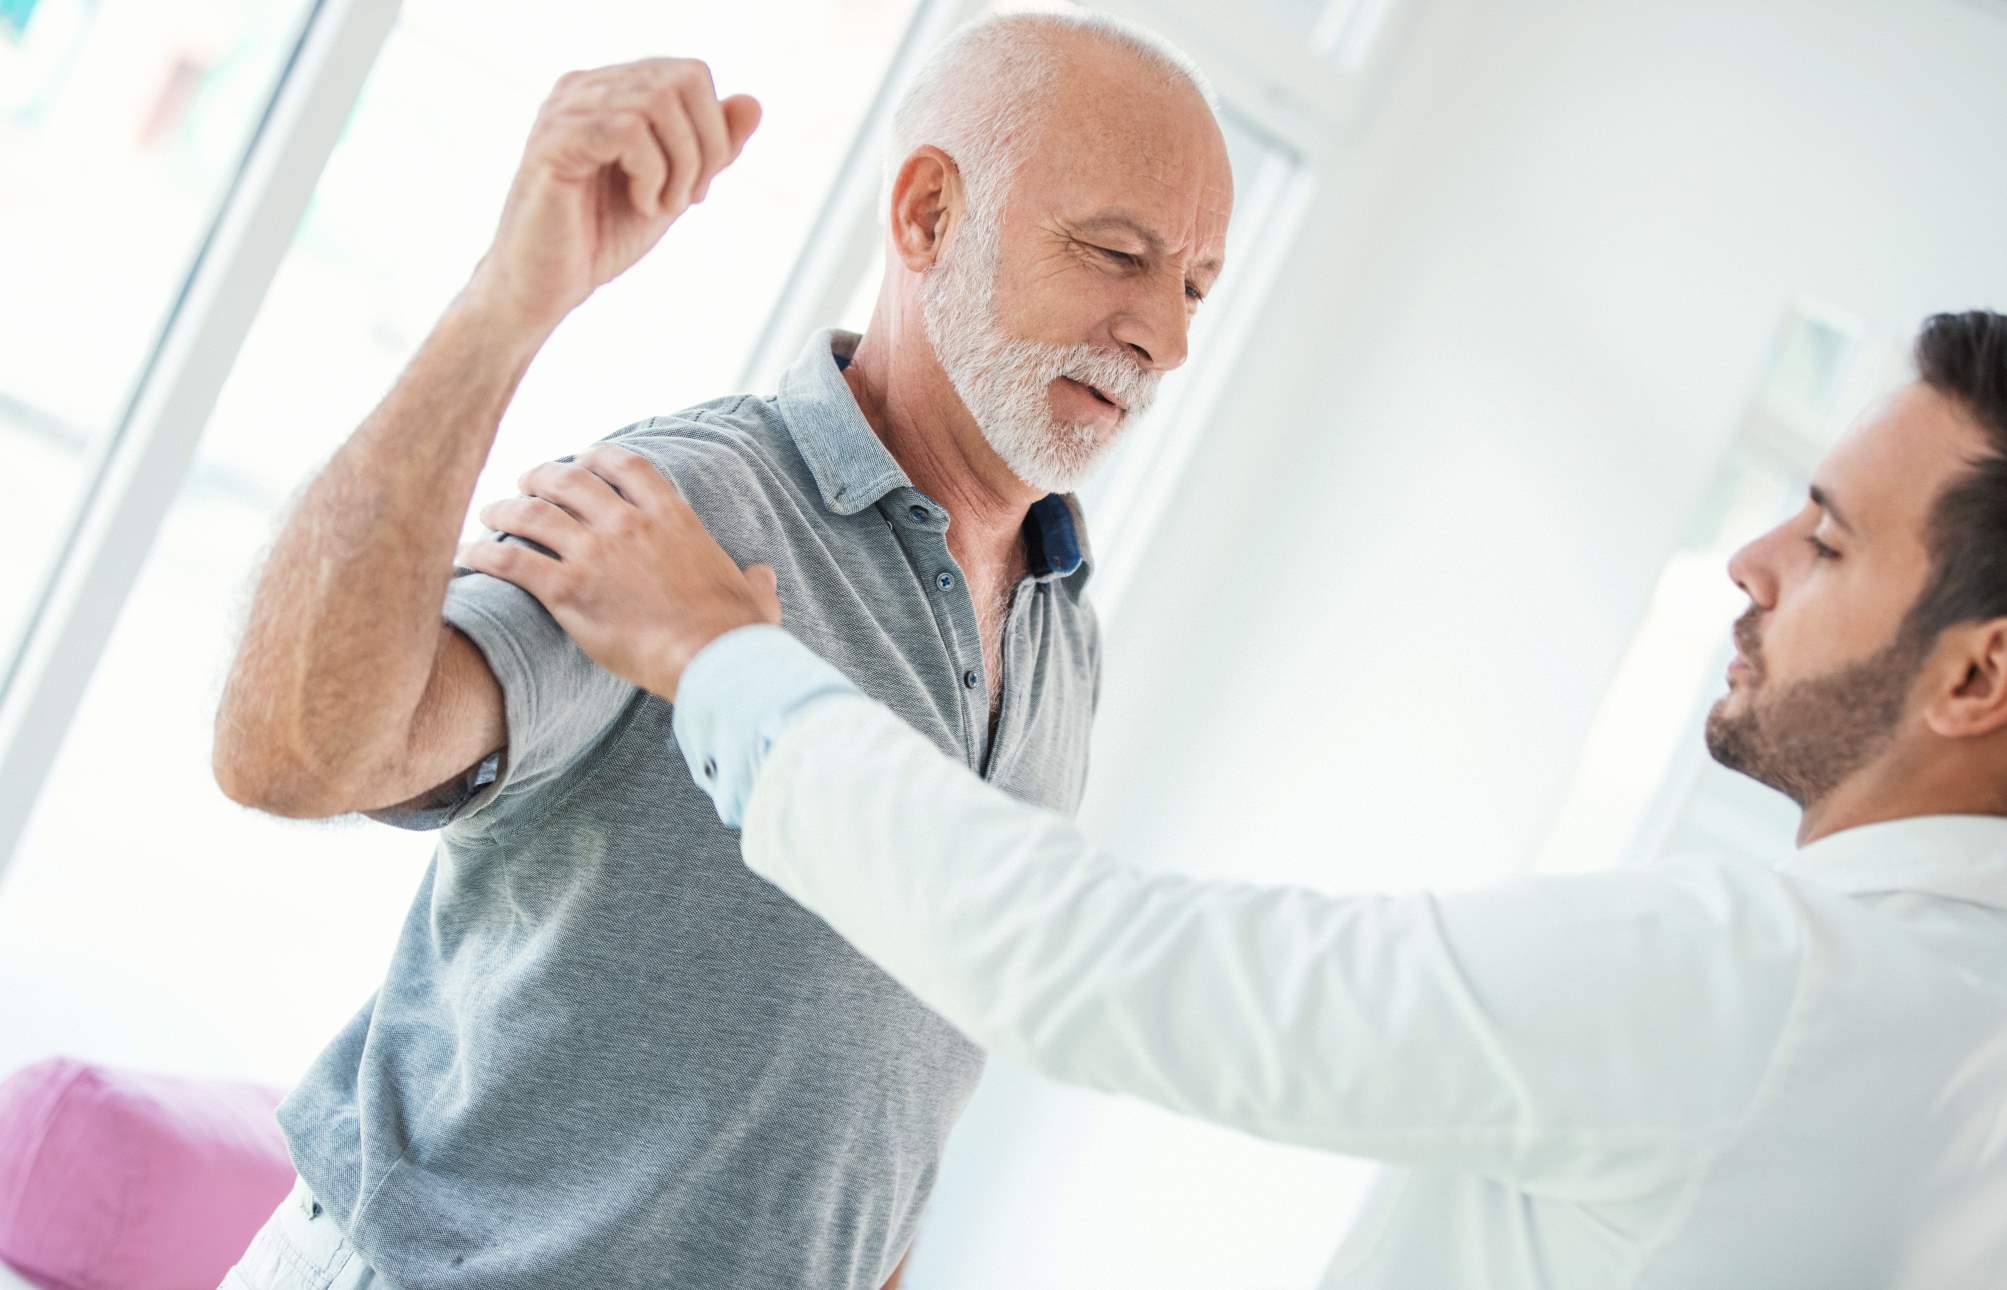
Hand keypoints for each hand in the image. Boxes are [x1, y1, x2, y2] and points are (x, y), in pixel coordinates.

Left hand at [460, 445, 781, 700]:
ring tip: (490, 514)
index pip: (624, 465)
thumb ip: (753, 579)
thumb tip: (761, 576)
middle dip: (541, 476)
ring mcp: (594, 553)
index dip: (595, 457)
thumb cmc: (737, 632)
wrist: (713, 658)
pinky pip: (512, 561)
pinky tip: (468, 557)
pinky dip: (484, 555)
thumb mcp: (754, 595)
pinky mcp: (567, 589)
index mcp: (671, 516)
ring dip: (505, 509)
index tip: (581, 462)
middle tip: (525, 484)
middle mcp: (627, 523)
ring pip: (533, 513)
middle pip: (568, 479)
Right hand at [467, 58, 761, 333]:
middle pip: (681, 81)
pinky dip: (650, 173)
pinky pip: (627, 130)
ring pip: (657, 102)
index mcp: (609, 92)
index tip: (697, 188)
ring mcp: (564, 110)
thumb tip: (753, 103)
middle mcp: (583, 89)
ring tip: (659, 206)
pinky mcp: (553, 142)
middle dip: (704, 148)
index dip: (713, 131)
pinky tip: (640, 204)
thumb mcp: (674, 188)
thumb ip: (712, 148)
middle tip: (685, 199)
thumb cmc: (601, 237)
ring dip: (679, 165)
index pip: (689, 74)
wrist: (546, 285)